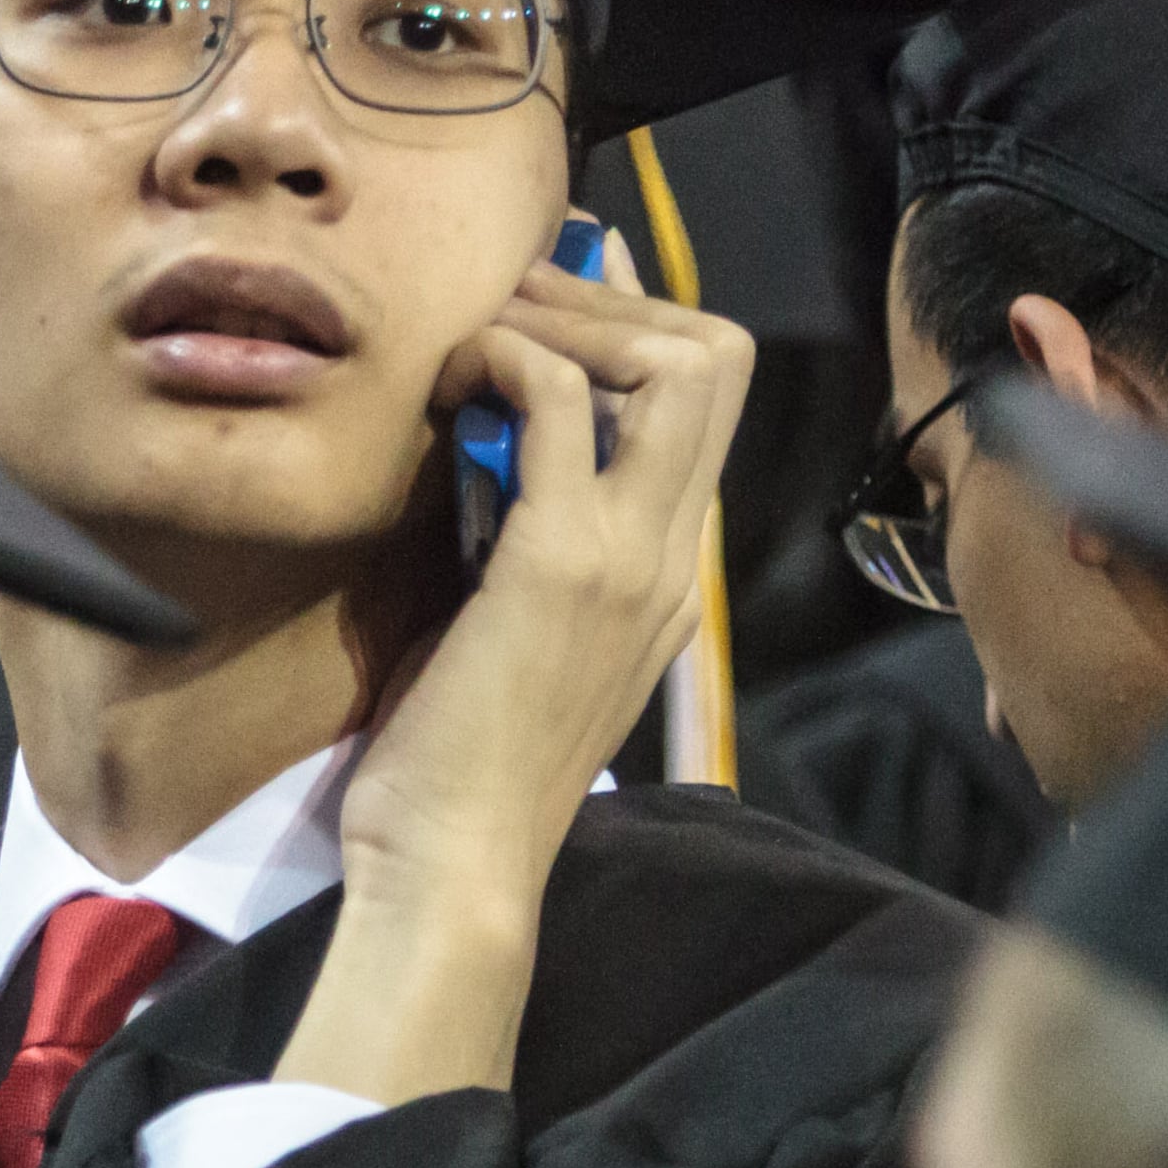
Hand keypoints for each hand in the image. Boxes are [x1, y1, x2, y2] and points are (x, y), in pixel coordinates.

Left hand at [273, 223, 754, 1102]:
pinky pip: (560, 399)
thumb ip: (535, 546)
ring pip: (673, 359)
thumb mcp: (522, 634)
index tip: (543, 327)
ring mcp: (630, 555)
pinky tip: (448, 387)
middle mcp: (673, 556)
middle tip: (516, 309)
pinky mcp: (561, 559)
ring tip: (484, 339)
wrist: (458, 866)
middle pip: (719, 357)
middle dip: (613, 301)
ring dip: (567, 318)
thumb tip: (495, 451)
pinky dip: (504, 358)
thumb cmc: (463, 762)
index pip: (710, 404)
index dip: (636, 334)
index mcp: (670, 574)